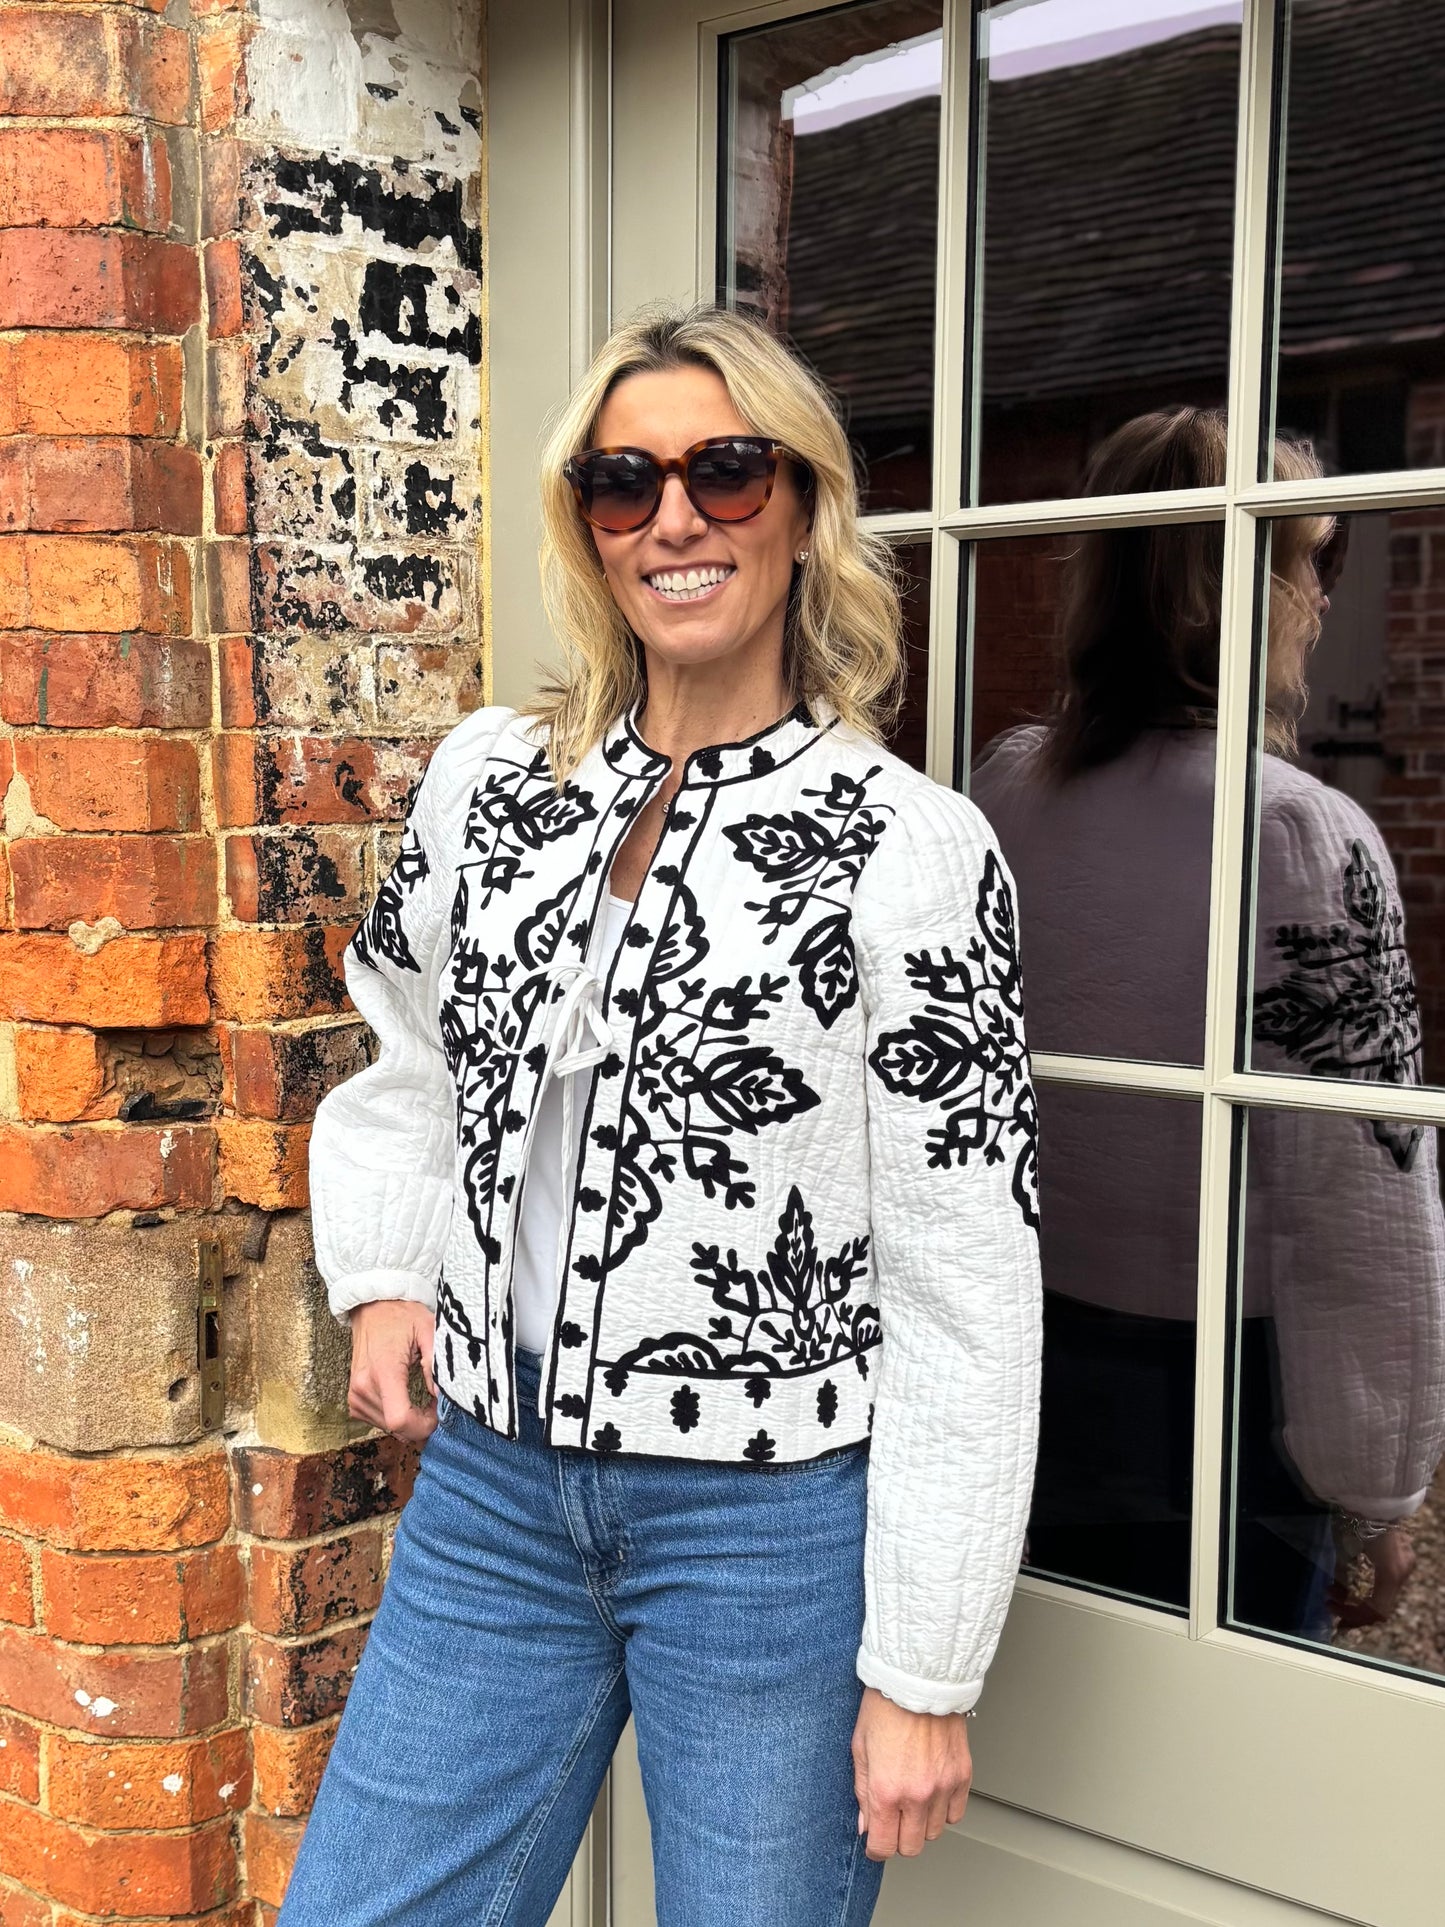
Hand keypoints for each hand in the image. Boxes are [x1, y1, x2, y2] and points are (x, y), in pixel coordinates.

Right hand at [347, 1300, 437, 1443]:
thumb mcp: (428, 1330)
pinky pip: (376, 1420)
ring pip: (387, 1427)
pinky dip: (392, 1417)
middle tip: (433, 1406)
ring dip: (407, 1422)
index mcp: (384, 1370)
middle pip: (395, 1427)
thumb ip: (436, 1364)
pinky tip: (403, 1401)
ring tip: (420, 1402)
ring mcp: (355, 1393)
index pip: (399, 1419)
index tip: (437, 1414)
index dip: (423, 1425)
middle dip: (419, 1424)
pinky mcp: (353, 1397)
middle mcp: (364, 1386)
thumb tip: (442, 1394)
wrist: (373, 1306)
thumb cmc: (402, 1315)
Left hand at [851, 1686, 971, 1861]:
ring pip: (935, 1832)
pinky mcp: (962, 1775)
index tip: (875, 1841)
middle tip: (893, 1819)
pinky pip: (956, 1813)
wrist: (918, 1679)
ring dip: (922, 1823)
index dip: (876, 1847)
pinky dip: (944, 1810)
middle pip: (912, 1846)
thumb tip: (866, 1824)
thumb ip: (862, 1792)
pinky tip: (933, 1792)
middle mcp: (917, 1794)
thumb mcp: (860, 1749)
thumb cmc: (885, 1706)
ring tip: (913, 1799)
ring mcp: (943, 1787)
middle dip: (899, 1838)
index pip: (884, 1846)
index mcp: (886, 1790)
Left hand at [1329, 1523, 1415, 1628]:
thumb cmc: (1355, 1519)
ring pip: (1384, 1598)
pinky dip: (1369, 1591)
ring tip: (1335, 1597)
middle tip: (1332, 1610)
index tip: (1330, 1606)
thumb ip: (1342, 1575)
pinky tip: (1348, 1588)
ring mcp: (1405, 1568)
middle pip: (1382, 1607)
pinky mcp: (1402, 1561)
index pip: (1376, 1609)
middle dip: (1355, 1612)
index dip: (1352, 1614)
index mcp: (1390, 1573)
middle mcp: (1403, 1574)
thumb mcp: (1345, 1549)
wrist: (1372, 1495)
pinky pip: (1386, 1585)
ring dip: (1360, 1601)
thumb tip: (1335, 1592)